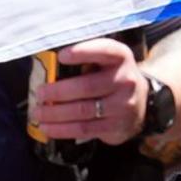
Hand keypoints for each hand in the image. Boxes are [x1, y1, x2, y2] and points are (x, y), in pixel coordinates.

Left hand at [32, 39, 148, 144]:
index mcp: (120, 57)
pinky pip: (84, 129)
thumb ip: (86, 60)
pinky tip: (47, 127)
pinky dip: (62, 129)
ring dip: (55, 113)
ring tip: (38, 112)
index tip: (61, 56)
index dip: (82, 52)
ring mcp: (122, 105)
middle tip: (40, 93)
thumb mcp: (107, 62)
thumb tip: (49, 67)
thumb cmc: (112, 78)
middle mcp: (125, 80)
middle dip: (58, 91)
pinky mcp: (115, 126)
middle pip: (87, 86)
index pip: (104, 51)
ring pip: (82, 110)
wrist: (141, 105)